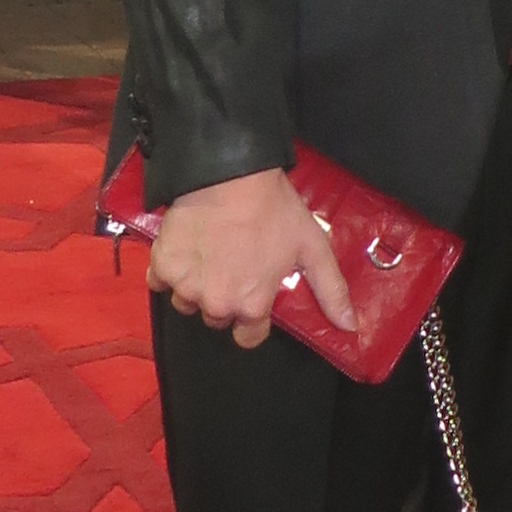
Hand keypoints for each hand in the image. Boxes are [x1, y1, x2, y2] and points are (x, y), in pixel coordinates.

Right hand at [147, 168, 356, 345]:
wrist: (229, 174)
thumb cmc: (274, 210)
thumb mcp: (312, 248)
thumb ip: (330, 291)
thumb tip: (351, 326)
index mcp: (251, 305)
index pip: (248, 337)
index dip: (254, 316)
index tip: (255, 293)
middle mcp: (215, 303)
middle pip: (218, 317)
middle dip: (225, 297)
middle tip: (235, 265)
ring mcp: (185, 286)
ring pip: (188, 301)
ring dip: (197, 286)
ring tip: (212, 255)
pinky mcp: (161, 266)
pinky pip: (160, 282)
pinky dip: (169, 270)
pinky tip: (187, 249)